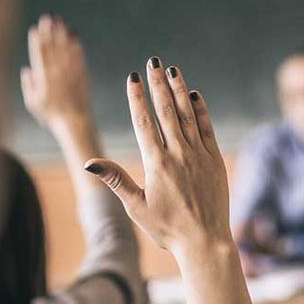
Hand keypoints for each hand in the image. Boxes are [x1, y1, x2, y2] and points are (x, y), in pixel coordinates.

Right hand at [21, 14, 93, 129]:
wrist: (74, 122)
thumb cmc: (51, 115)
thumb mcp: (33, 102)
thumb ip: (28, 85)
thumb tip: (26, 69)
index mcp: (43, 78)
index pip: (38, 55)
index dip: (36, 40)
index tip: (35, 28)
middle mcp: (56, 73)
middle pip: (52, 48)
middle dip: (49, 32)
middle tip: (48, 17)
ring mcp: (70, 73)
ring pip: (65, 49)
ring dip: (62, 34)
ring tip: (60, 22)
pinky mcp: (82, 75)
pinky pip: (79, 57)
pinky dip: (76, 45)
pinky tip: (75, 35)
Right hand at [84, 59, 230, 258]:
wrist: (205, 242)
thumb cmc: (167, 229)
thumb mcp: (136, 207)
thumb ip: (115, 180)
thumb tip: (89, 162)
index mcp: (156, 164)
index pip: (144, 122)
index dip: (137, 97)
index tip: (133, 77)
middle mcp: (179, 154)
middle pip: (166, 111)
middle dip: (158, 84)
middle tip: (152, 62)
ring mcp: (199, 155)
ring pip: (188, 115)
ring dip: (179, 90)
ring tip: (172, 70)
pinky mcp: (214, 160)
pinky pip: (207, 128)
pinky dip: (201, 110)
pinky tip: (195, 95)